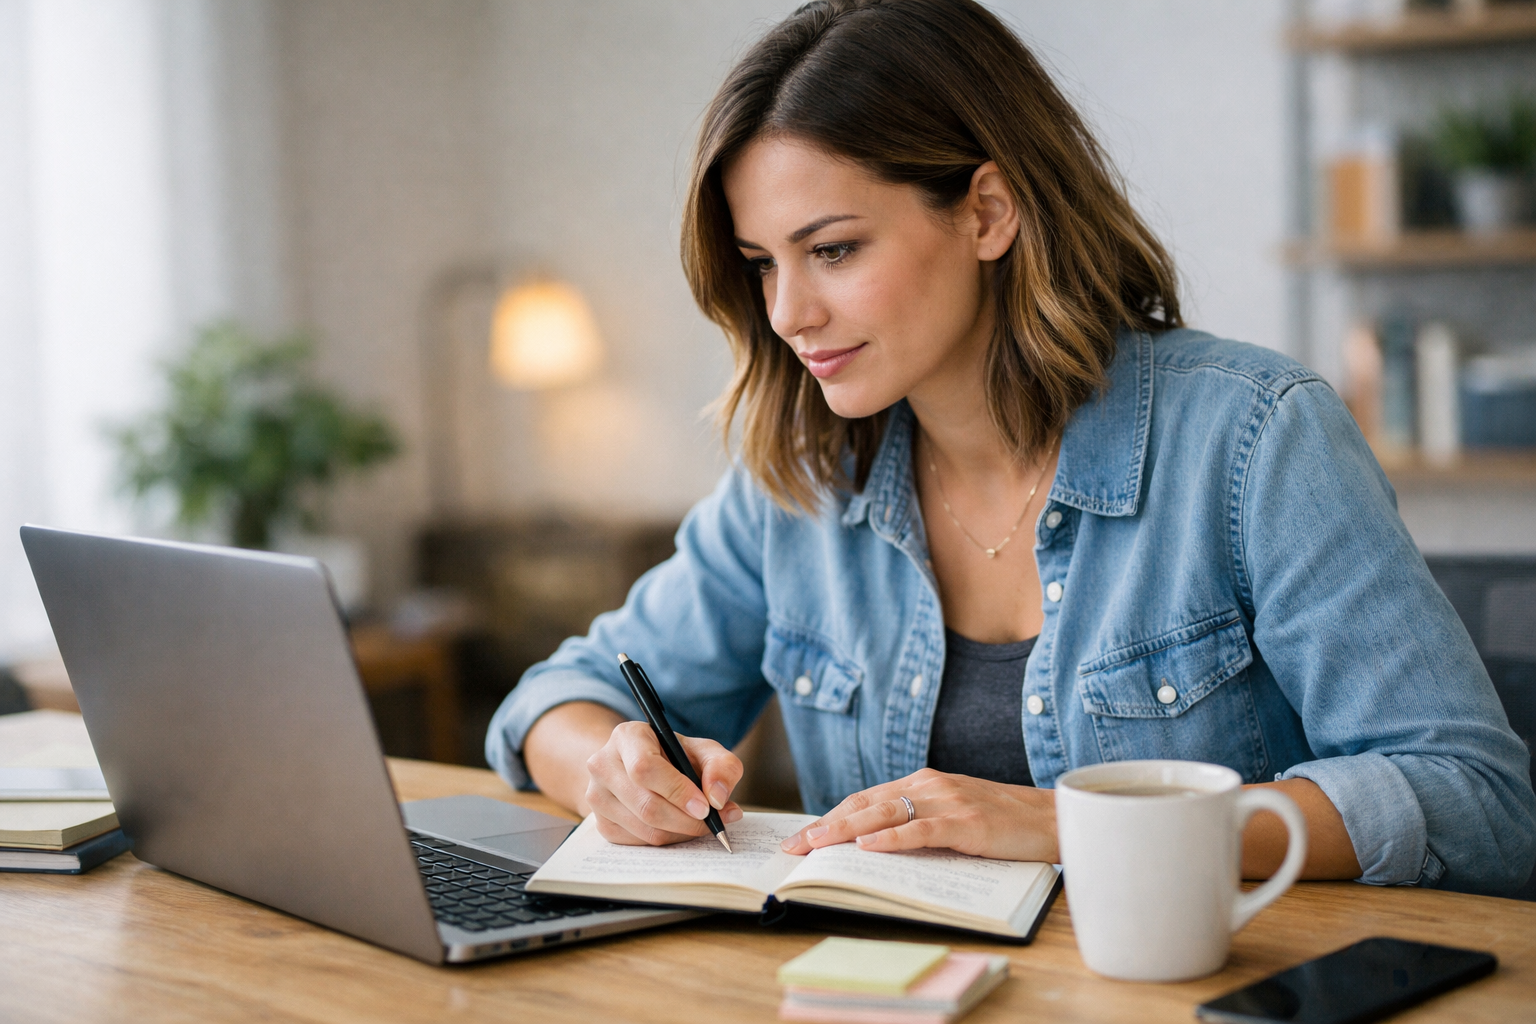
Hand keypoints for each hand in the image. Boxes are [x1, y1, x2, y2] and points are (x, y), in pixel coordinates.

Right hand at [584, 720, 744, 845]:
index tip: (706, 807)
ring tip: (701, 824)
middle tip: (712, 822)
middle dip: (686, 820)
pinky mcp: (601, 824)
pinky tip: (679, 827)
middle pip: (645, 804)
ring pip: (644, 829)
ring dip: (681, 833)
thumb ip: (721, 766)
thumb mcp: (703, 750)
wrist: (641, 767)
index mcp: (627, 737)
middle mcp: (603, 765)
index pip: (645, 768)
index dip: (677, 791)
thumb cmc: (674, 757)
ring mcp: (597, 796)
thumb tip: (718, 798)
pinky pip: (639, 843)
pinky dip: (667, 840)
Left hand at [779, 768, 1057, 860]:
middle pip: (865, 803)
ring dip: (845, 830)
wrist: (1052, 819)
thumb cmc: (1003, 822)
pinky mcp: (966, 822)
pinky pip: (920, 829)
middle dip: (825, 825)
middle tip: (794, 847)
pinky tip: (868, 846)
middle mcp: (929, 786)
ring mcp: (947, 801)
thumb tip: (872, 846)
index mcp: (923, 783)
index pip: (865, 799)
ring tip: (816, 845)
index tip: (802, 837)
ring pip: (884, 812)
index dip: (830, 817)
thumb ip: (917, 822)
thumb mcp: (952, 815)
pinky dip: (891, 837)